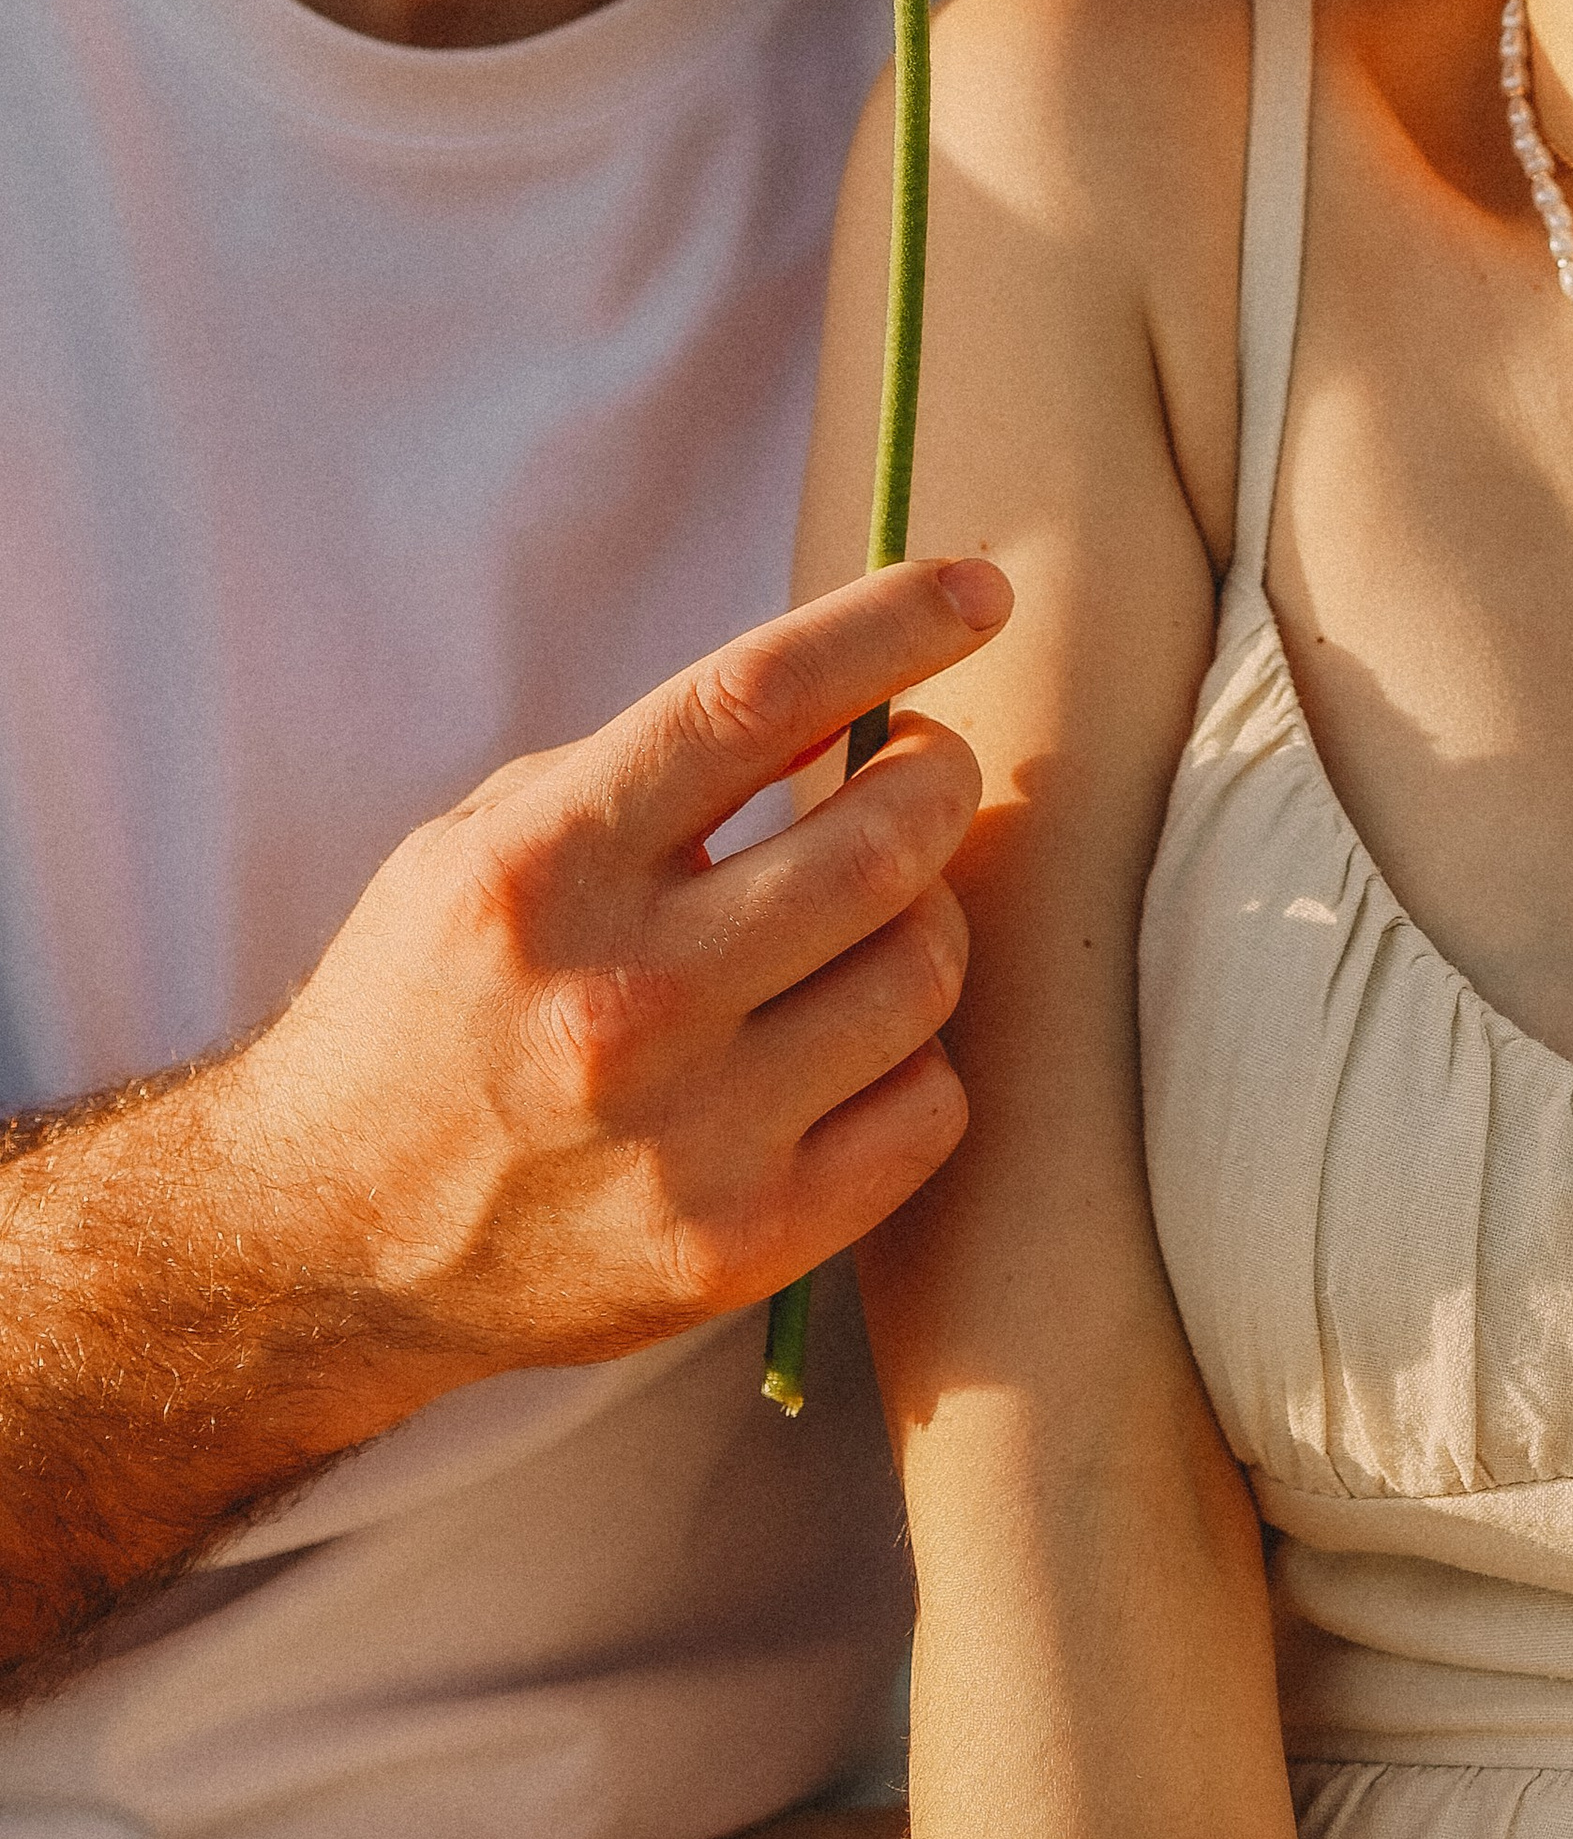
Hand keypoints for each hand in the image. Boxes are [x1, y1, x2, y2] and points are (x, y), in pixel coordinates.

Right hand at [216, 555, 1006, 1391]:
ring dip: (927, 915)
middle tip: (919, 770)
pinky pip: (930, 1111)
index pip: (757, 700)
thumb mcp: (492, 840)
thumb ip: (657, 765)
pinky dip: (916, 1054)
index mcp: (541, 869)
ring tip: (870, 912)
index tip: (979, 590)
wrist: (327, 1244)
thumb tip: (853, 694)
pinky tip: (852, 1040)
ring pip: (924, 972)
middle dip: (938, 778)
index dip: (891, 626)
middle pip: (884, 845)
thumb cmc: (435, 1002)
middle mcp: (618, 1001)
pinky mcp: (739, 1247)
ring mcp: (686, 1139)